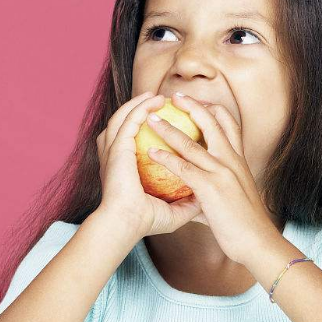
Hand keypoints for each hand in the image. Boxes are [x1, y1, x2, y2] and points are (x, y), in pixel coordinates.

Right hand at [96, 92, 202, 238]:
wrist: (127, 224)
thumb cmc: (146, 221)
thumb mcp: (173, 212)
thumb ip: (188, 204)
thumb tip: (207, 199)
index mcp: (127, 168)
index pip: (133, 143)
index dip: (146, 130)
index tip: (165, 123)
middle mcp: (118, 156)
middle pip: (125, 123)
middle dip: (141, 108)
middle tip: (162, 101)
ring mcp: (115, 150)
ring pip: (125, 115)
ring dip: (141, 102)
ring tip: (158, 96)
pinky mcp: (117, 147)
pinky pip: (129, 119)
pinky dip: (141, 106)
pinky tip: (155, 100)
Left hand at [143, 92, 277, 263]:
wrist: (257, 241)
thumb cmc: (244, 225)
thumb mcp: (230, 200)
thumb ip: (210, 194)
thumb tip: (193, 200)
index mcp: (238, 161)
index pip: (229, 124)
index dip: (213, 109)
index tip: (196, 103)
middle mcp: (232, 161)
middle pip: (213, 122)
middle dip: (192, 106)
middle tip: (174, 96)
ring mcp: (222, 172)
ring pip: (192, 143)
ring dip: (169, 128)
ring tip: (151, 119)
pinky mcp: (211, 187)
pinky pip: (184, 168)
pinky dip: (166, 157)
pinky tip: (151, 152)